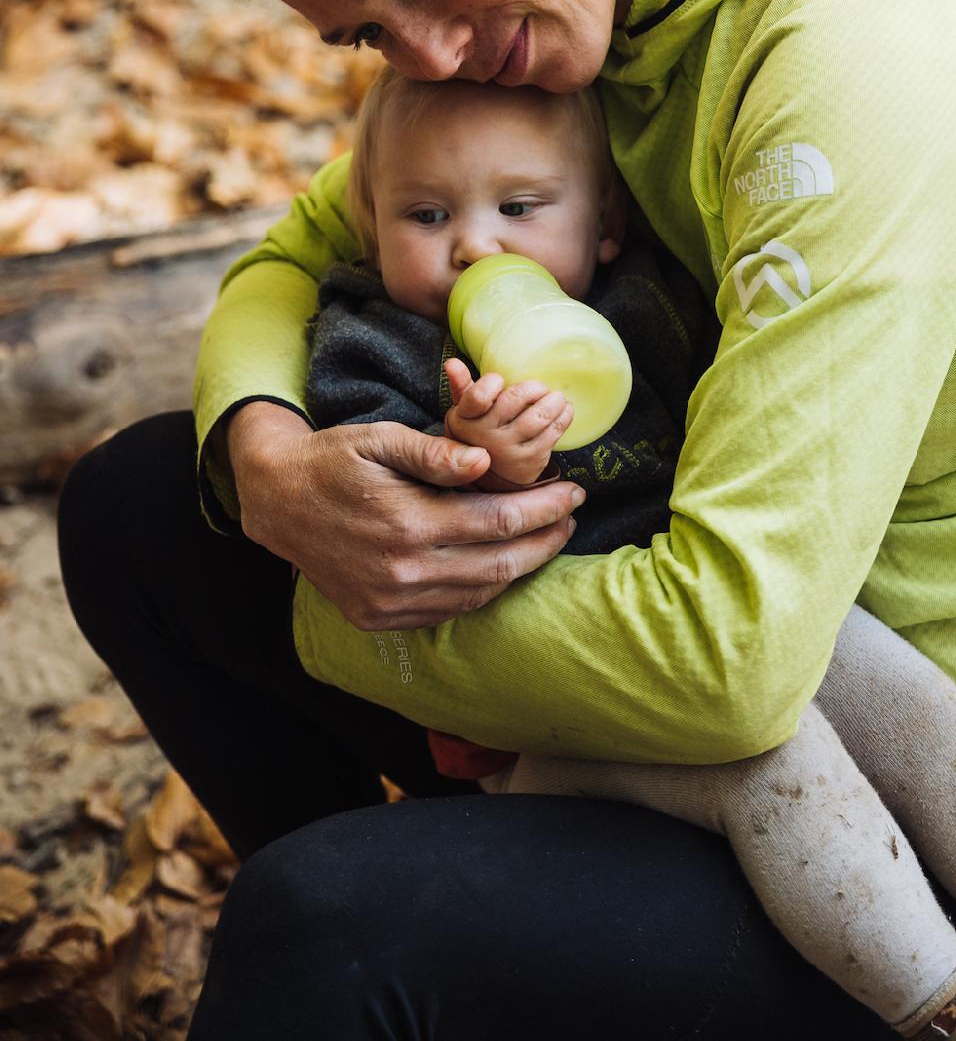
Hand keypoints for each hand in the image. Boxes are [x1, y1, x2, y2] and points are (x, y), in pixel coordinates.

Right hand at [225, 402, 584, 629]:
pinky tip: (499, 564)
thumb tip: (486, 464)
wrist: (278, 501)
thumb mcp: (380, 439)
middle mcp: (402, 571)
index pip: (498, 521)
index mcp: (407, 523)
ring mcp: (389, 602)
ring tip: (546, 538)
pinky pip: (447, 610)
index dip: (544, 509)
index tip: (574, 492)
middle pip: (499, 564)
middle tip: (572, 516)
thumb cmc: (334, 460)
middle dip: (545, 541)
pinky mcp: (378, 618)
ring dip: (520, 568)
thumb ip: (435, 454)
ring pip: (478, 593)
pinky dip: (482, 589)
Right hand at [443, 360, 573, 488]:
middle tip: (541, 387)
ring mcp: (508, 450)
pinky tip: (565, 410)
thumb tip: (452, 362)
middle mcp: (485, 436)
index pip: (477, 396)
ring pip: (539, 417)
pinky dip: (564, 417)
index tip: (499, 380)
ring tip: (557, 397)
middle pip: (514, 400)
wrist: (489, 479)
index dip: (491, 383)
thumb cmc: (478, 433)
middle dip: (533, 388)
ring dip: (554, 401)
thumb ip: (461, 385)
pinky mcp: (530, 460)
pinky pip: (553, 433)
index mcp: (466, 418)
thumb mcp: (465, 412)